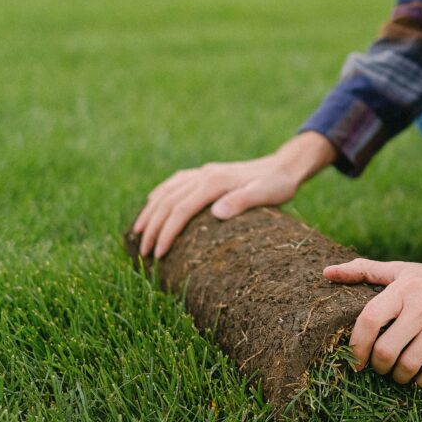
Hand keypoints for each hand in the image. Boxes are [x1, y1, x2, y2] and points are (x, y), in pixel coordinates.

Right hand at [133, 131, 335, 257]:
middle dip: (152, 228)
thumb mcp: (266, 194)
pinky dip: (160, 194)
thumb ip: (242, 201)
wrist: (284, 167)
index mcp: (214, 182)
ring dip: (150, 212)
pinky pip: (175, 183)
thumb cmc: (278, 185)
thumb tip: (216, 213)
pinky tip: (152, 203)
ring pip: (167, 191)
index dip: (166, 232)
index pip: (181, 209)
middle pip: (168, 201)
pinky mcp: (206, 174)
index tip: (158, 255)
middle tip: (143, 253)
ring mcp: (203, 172)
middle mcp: (204, 174)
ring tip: (137, 233)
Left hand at [324, 257, 421, 386]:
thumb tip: (326, 273)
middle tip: (379, 367)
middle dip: (377, 366)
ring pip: (408, 366)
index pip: (370, 319)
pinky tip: (420, 377)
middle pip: (386, 350)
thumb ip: (365, 271)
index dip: (357, 345)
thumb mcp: (404, 270)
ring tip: (398, 374)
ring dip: (398, 377)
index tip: (355, 359)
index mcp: (405, 286)